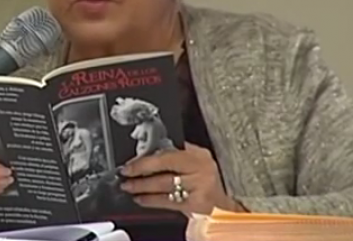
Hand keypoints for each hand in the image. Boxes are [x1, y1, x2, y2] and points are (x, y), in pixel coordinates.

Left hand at [119, 142, 245, 214]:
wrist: (228, 205)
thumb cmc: (210, 181)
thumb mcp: (199, 160)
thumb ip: (180, 153)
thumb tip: (153, 149)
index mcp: (199, 155)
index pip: (168, 153)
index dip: (147, 158)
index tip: (132, 161)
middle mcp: (201, 169)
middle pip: (165, 167)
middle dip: (141, 170)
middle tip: (126, 173)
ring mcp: (200, 187)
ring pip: (165, 185)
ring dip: (143, 186)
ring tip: (129, 187)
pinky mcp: (197, 205)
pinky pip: (169, 202)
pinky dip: (152, 200)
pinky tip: (141, 199)